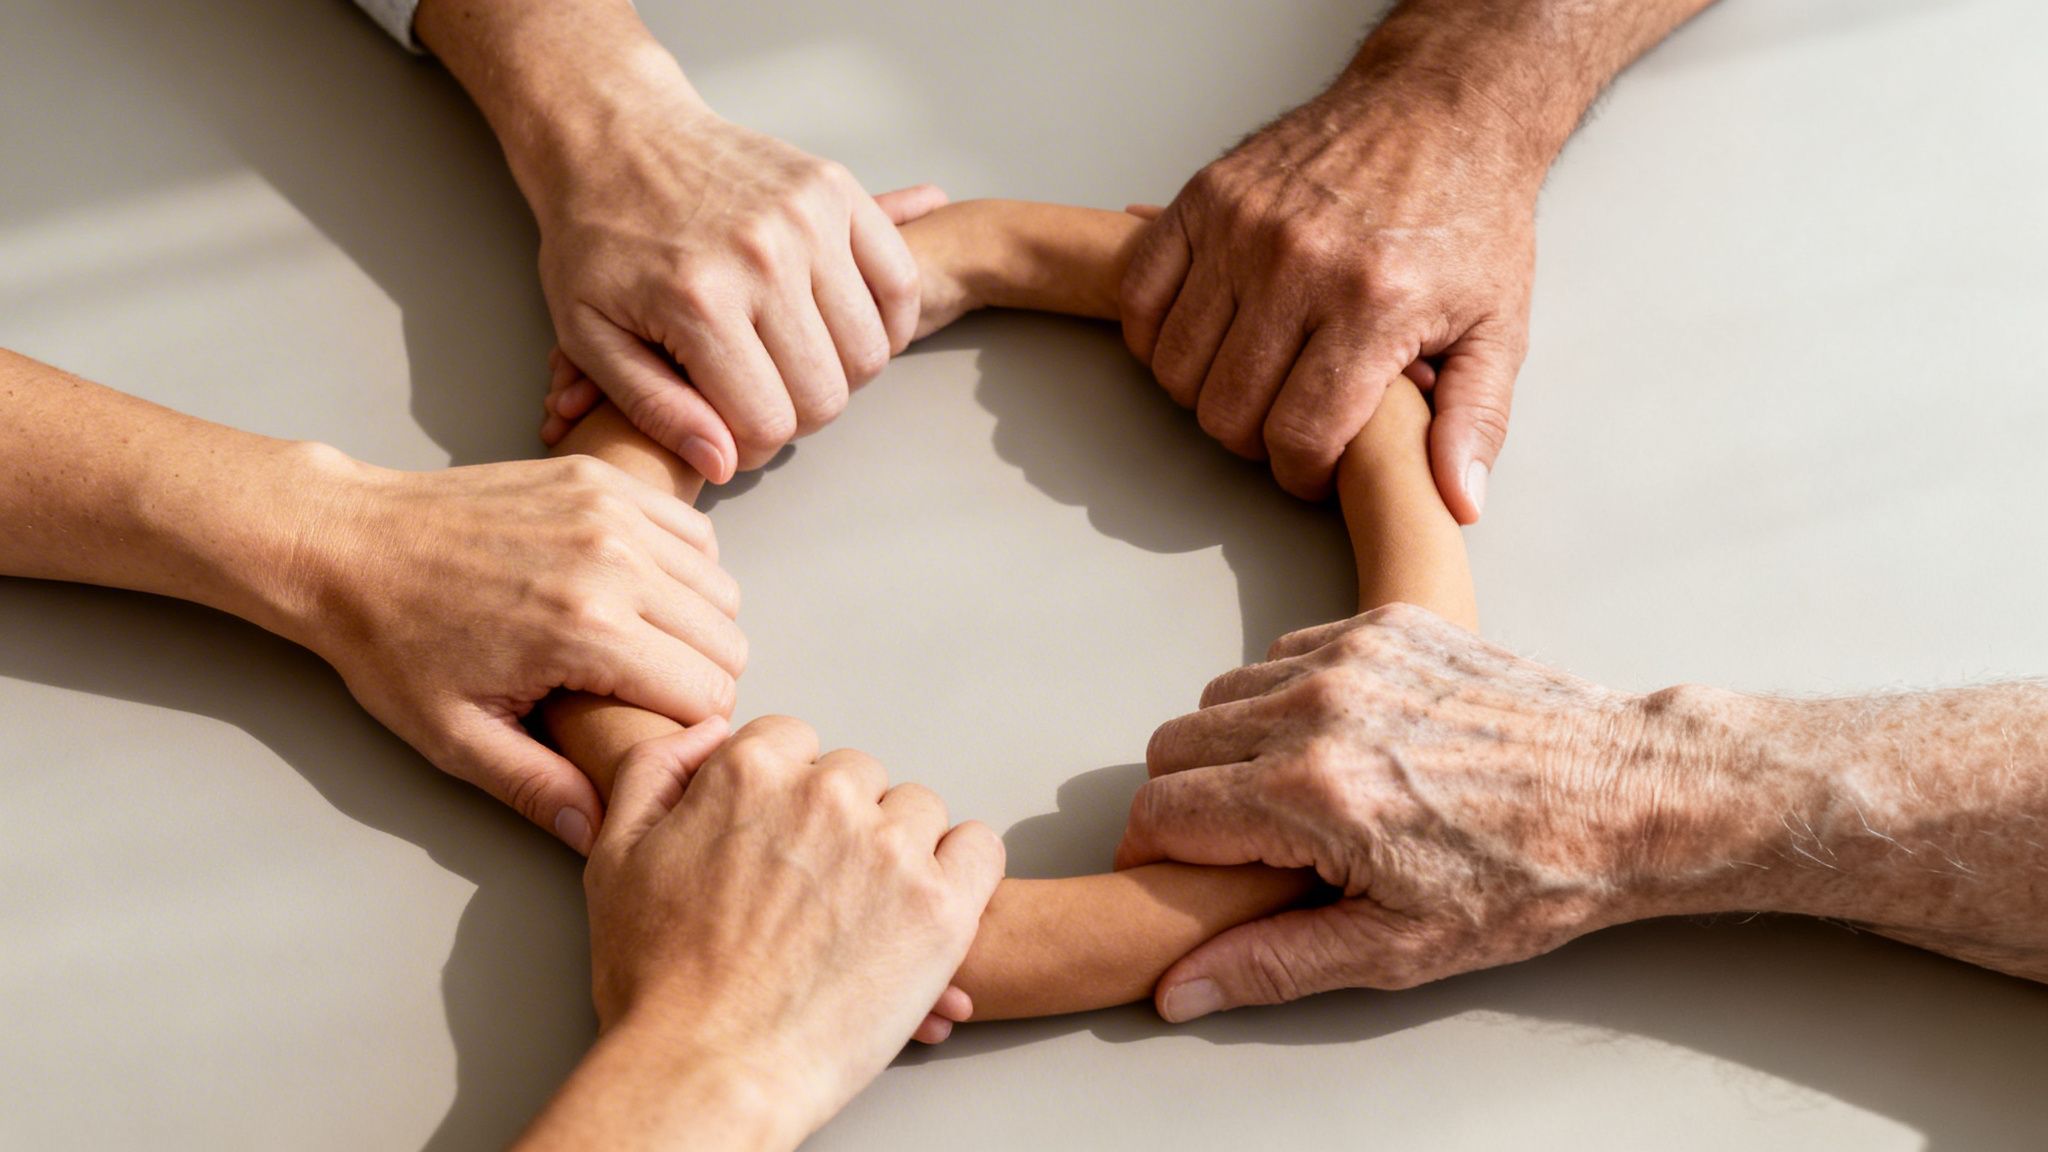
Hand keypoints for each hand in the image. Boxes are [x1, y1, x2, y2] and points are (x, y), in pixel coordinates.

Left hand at [287, 449, 744, 852]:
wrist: (347, 544)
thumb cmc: (393, 641)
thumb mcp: (456, 736)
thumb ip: (537, 787)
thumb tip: (602, 833)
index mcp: (584, 630)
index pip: (709, 693)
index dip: (691, 728)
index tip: (654, 733)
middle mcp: (612, 561)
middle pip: (726, 640)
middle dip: (701, 680)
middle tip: (647, 696)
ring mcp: (610, 511)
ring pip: (719, 585)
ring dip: (697, 624)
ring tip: (643, 646)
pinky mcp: (599, 480)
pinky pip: (692, 532)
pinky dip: (684, 567)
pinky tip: (640, 594)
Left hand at [533, 70, 936, 476]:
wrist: (615, 137)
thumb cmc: (597, 239)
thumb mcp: (590, 335)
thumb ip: (655, 408)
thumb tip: (723, 462)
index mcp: (698, 302)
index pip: (768, 423)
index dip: (752, 446)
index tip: (731, 430)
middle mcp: (762, 258)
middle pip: (827, 395)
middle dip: (797, 416)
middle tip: (763, 394)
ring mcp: (808, 220)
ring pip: (870, 351)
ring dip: (840, 373)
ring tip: (797, 358)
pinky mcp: (835, 191)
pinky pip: (899, 284)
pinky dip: (886, 322)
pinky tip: (842, 326)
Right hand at [584, 719, 1003, 1137]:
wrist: (707, 1071)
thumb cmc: (657, 982)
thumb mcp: (617, 856)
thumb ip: (656, 770)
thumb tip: (710, 729)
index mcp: (750, 771)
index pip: (795, 743)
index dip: (786, 798)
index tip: (783, 847)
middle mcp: (826, 795)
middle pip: (858, 777)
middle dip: (842, 824)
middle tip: (818, 894)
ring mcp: (889, 848)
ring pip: (918, 812)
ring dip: (899, 851)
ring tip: (865, 917)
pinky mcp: (940, 904)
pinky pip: (979, 850)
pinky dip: (961, 875)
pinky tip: (926, 910)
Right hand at [1117, 604, 1661, 1019]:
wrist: (1625, 794)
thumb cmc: (1529, 874)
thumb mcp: (1399, 948)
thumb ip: (1272, 963)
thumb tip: (1180, 986)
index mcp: (1312, 795)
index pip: (1162, 809)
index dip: (1152, 851)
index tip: (1173, 873)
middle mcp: (1318, 710)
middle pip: (1175, 742)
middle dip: (1185, 798)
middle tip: (1234, 842)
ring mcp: (1352, 657)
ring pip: (1223, 692)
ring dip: (1232, 743)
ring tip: (1291, 794)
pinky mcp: (1386, 625)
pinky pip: (1284, 651)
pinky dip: (1286, 696)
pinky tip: (1339, 742)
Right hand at [1120, 75, 1536, 516]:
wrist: (1442, 107)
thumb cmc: (1470, 216)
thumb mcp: (1499, 325)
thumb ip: (1476, 419)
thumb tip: (1457, 501)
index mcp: (1372, 304)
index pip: (1297, 436)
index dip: (1301, 474)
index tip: (1315, 464)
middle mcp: (1297, 263)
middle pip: (1227, 411)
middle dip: (1254, 440)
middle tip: (1286, 420)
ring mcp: (1241, 227)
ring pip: (1177, 366)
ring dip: (1204, 394)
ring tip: (1250, 379)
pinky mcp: (1206, 197)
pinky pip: (1140, 298)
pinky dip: (1156, 336)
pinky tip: (1204, 338)